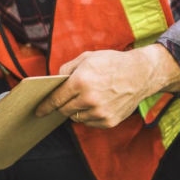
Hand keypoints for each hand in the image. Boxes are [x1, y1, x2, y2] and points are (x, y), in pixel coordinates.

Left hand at [35, 45, 179, 128]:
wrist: (141, 74)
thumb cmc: (112, 63)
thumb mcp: (87, 58)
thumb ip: (67, 69)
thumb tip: (54, 82)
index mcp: (81, 81)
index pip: (56, 99)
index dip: (45, 106)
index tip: (38, 111)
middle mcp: (89, 99)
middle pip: (64, 110)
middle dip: (61, 106)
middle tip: (62, 101)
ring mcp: (100, 112)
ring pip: (76, 117)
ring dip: (76, 110)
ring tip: (85, 98)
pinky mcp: (109, 121)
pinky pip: (90, 122)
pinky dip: (88, 115)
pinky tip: (96, 104)